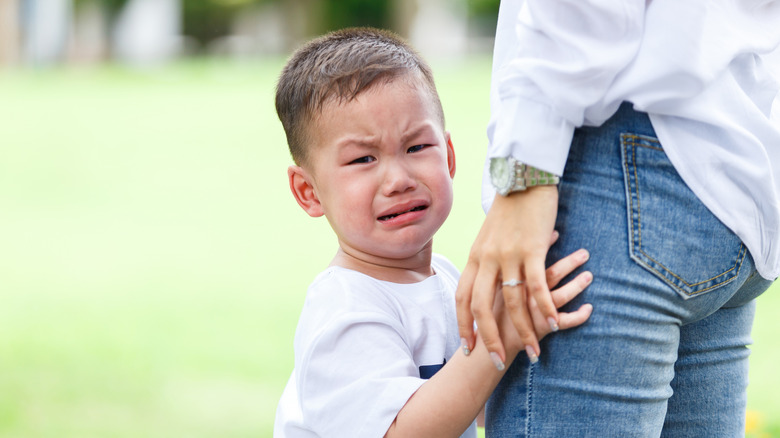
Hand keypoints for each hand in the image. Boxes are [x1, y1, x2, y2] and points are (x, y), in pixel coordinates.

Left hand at [456, 187, 558, 364]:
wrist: (523, 177)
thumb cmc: (509, 210)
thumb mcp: (488, 237)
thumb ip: (485, 261)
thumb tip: (485, 283)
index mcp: (474, 257)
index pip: (463, 298)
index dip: (464, 325)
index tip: (467, 348)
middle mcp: (486, 258)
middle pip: (482, 307)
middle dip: (489, 338)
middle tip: (496, 362)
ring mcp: (508, 254)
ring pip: (512, 301)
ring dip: (523, 330)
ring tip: (533, 352)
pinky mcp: (532, 249)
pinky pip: (538, 285)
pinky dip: (545, 308)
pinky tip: (553, 326)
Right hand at [494, 249, 592, 364]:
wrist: (484, 350)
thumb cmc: (491, 318)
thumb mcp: (492, 291)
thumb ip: (502, 273)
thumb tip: (515, 255)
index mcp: (507, 281)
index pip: (527, 258)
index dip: (542, 245)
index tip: (555, 233)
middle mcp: (521, 294)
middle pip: (548, 274)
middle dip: (568, 262)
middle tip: (585, 252)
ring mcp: (532, 311)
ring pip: (559, 295)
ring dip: (576, 285)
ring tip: (589, 275)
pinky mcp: (540, 328)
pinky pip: (564, 321)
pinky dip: (578, 316)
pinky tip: (589, 309)